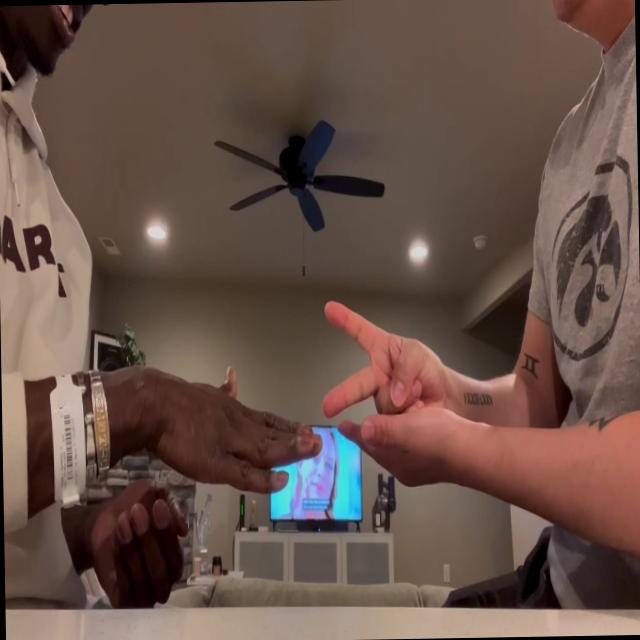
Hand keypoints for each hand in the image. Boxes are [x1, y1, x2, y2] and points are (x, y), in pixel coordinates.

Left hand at [89, 481, 187, 607]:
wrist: (100, 524)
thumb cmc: (132, 510)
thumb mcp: (154, 497)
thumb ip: (173, 509)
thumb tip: (183, 530)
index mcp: (174, 558)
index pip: (176, 552)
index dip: (168, 529)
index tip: (158, 505)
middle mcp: (164, 580)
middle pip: (162, 569)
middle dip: (149, 539)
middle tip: (136, 511)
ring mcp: (144, 593)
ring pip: (143, 578)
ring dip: (132, 549)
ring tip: (122, 522)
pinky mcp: (123, 601)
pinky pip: (124, 588)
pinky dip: (119, 565)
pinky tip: (115, 542)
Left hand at [105, 367, 321, 493]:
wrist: (151, 404)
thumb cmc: (180, 441)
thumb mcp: (213, 467)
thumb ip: (247, 474)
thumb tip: (283, 479)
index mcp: (242, 438)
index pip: (274, 447)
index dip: (295, 450)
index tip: (318, 446)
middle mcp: (238, 419)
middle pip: (269, 429)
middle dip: (291, 435)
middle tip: (312, 434)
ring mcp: (221, 404)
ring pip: (254, 414)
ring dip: (274, 420)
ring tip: (291, 422)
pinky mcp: (203, 395)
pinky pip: (225, 392)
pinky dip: (232, 387)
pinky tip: (232, 375)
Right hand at [323, 302, 451, 416]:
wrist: (445, 398)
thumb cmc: (427, 369)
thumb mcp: (419, 356)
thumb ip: (405, 369)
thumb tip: (394, 396)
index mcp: (382, 351)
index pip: (361, 333)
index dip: (346, 321)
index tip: (330, 308)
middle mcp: (376, 375)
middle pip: (357, 385)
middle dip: (342, 397)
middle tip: (329, 407)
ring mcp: (381, 398)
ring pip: (385, 404)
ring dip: (404, 402)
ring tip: (419, 396)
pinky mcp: (388, 419)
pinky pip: (392, 420)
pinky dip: (407, 415)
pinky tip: (417, 410)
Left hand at [340, 405, 469, 486]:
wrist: (476, 451)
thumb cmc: (440, 439)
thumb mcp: (408, 429)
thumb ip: (384, 430)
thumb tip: (363, 430)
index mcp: (395, 462)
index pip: (368, 445)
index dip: (354, 434)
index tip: (341, 427)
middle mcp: (406, 469)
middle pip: (380, 450)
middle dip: (370, 438)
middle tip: (358, 426)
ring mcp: (422, 468)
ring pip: (397, 450)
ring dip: (388, 437)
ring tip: (381, 425)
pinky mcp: (436, 462)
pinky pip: (412, 448)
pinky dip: (405, 437)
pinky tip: (410, 429)